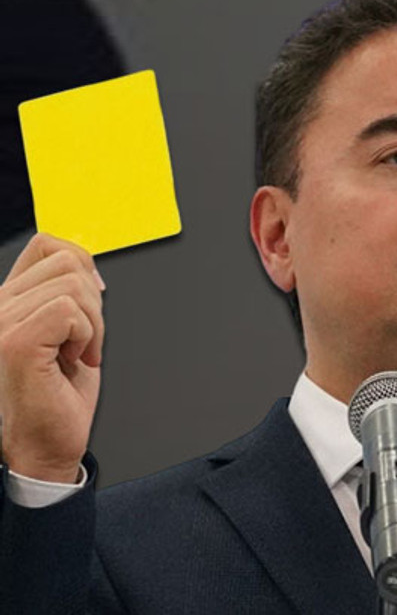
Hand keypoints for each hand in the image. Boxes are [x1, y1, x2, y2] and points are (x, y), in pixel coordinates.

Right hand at [0, 234, 104, 483]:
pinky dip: (87, 335)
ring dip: (93, 324)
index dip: (84, 266)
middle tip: (84, 343)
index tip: (91, 307)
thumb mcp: (66, 333)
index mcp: (8, 301)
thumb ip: (66, 295)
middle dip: (94, 303)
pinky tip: (74, 360)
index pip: (47, 245)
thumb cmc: (58, 396)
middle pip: (68, 261)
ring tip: (77, 354)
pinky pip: (69, 311)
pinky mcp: (16, 343)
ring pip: (73, 284)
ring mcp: (2, 323)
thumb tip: (88, 265)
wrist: (46, 445)